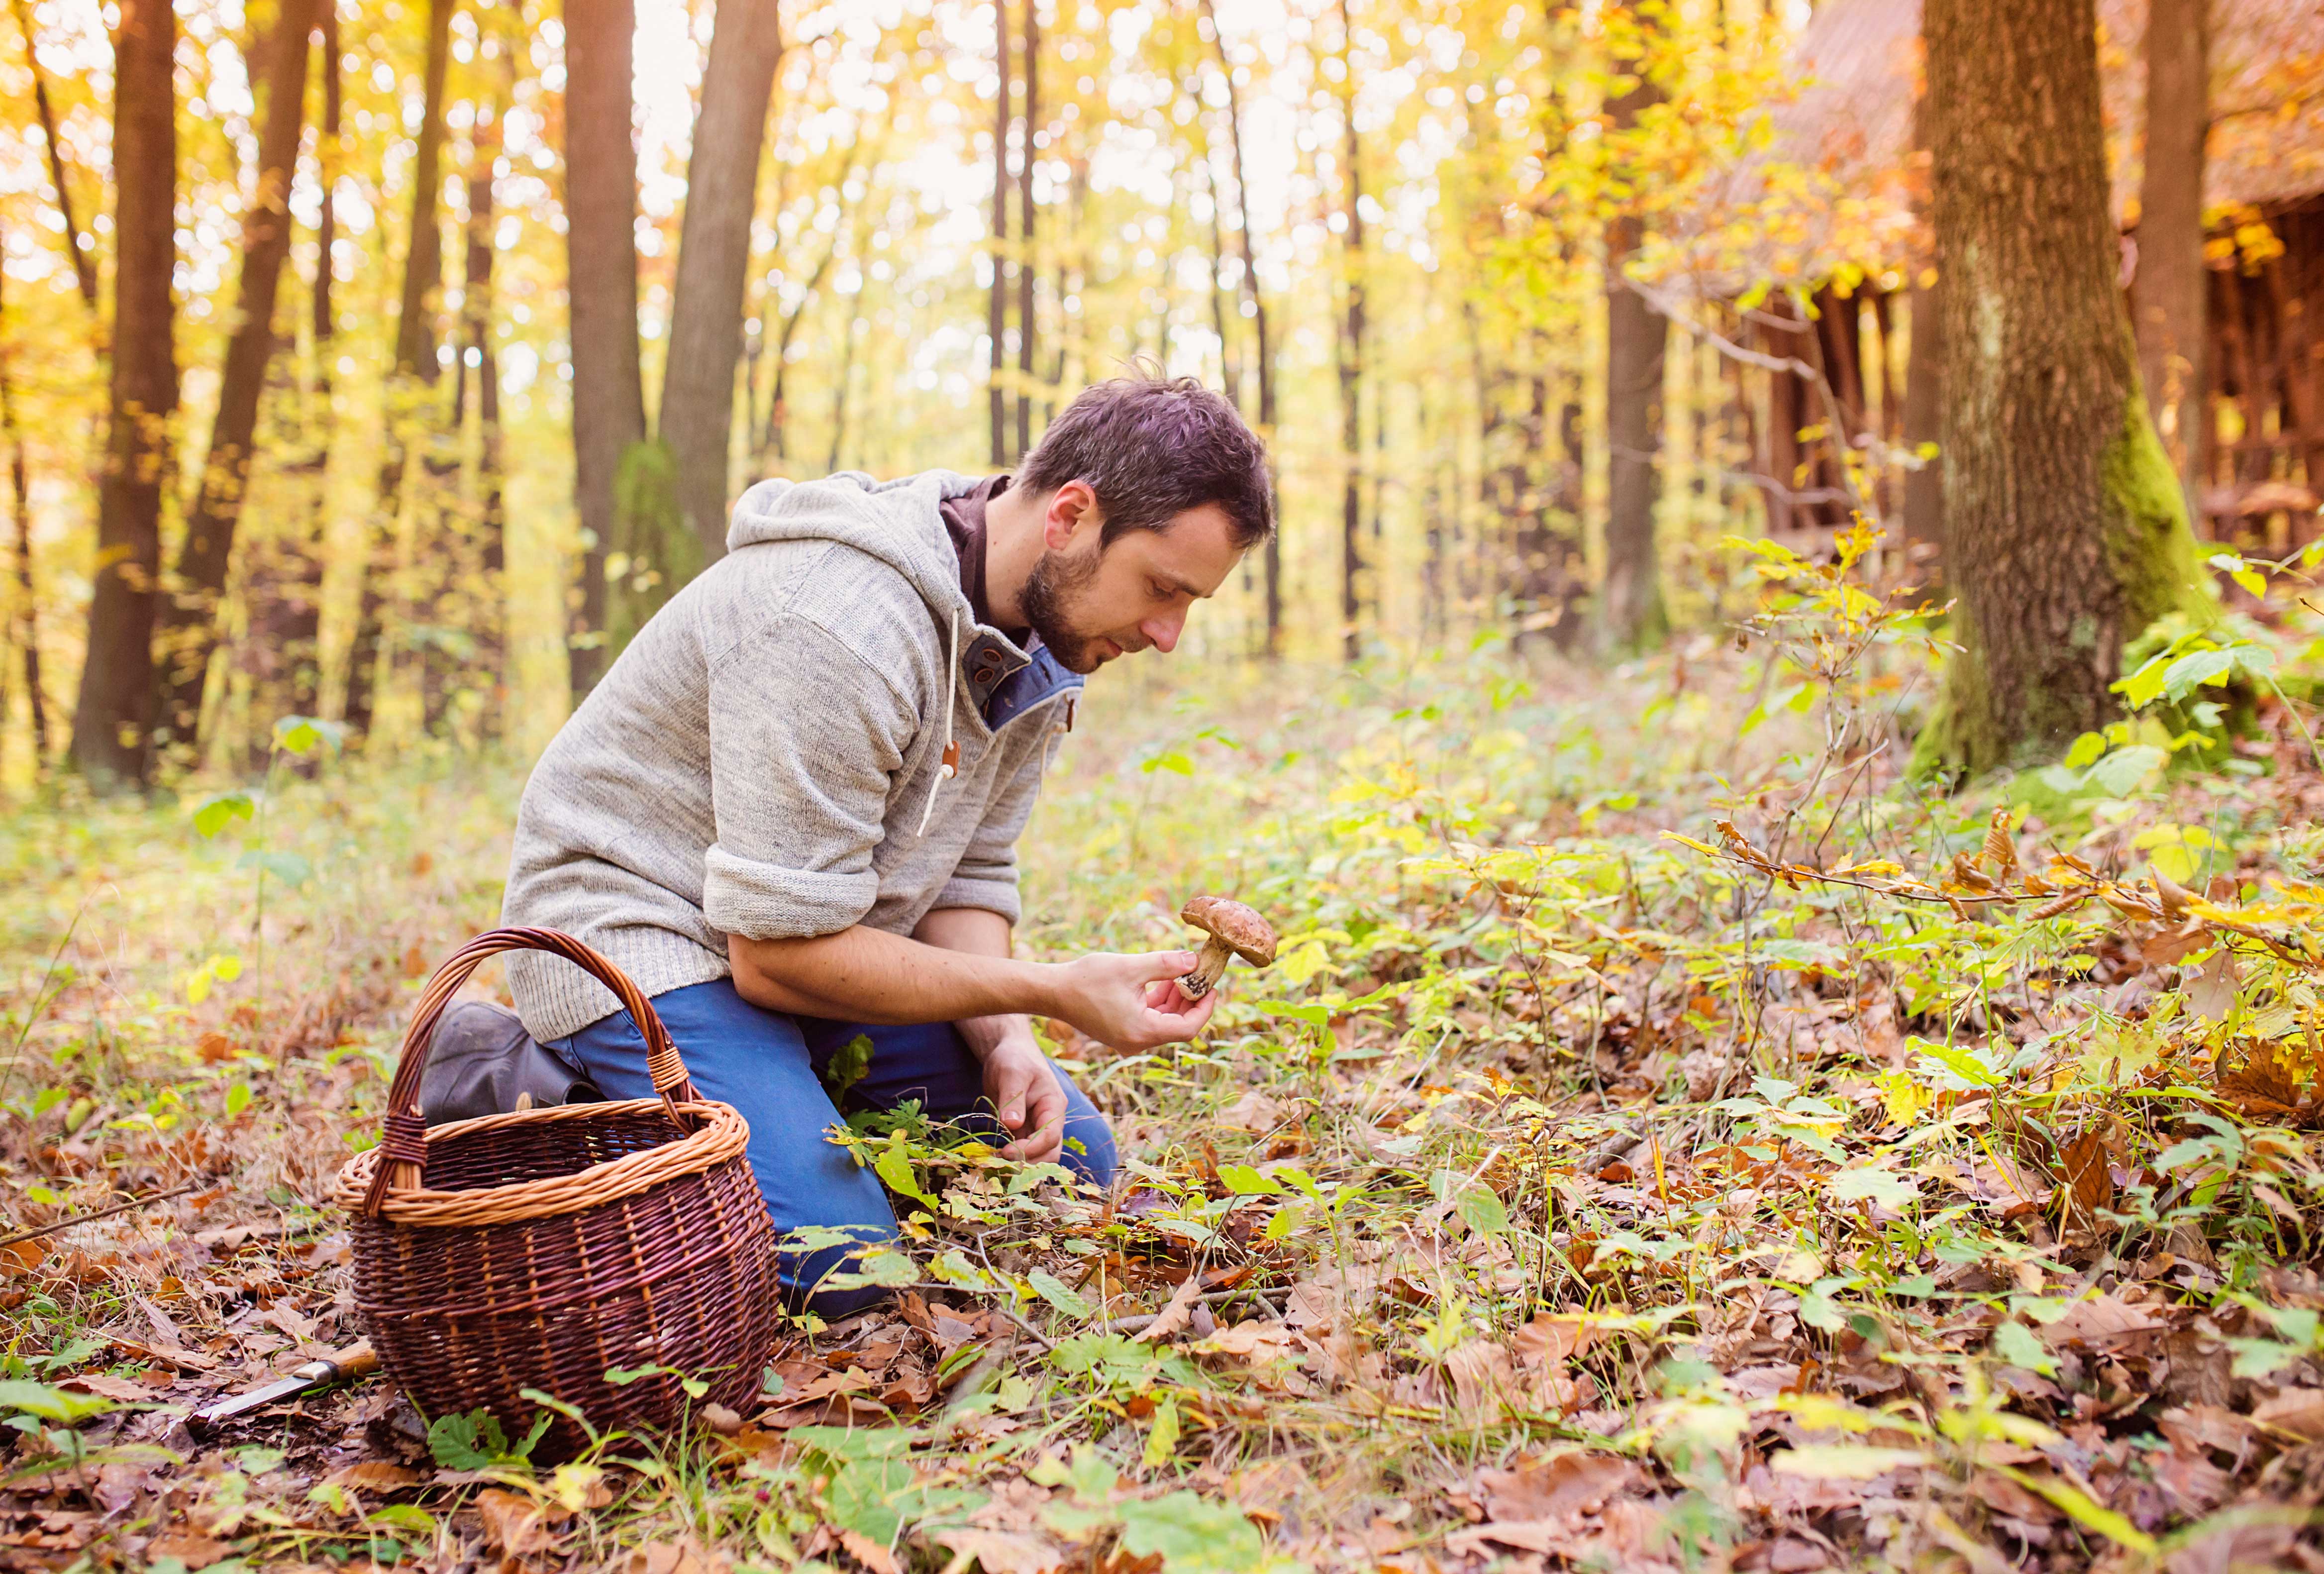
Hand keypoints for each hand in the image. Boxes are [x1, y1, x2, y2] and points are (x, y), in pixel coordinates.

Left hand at [981, 1030, 1067, 1162]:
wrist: (1009, 1052)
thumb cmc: (1014, 1058)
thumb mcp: (1011, 1074)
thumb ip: (1013, 1099)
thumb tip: (1012, 1125)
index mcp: (1053, 1105)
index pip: (1050, 1136)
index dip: (1032, 1149)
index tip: (1007, 1152)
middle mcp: (1050, 1120)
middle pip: (1049, 1152)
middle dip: (1029, 1162)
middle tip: (1001, 1163)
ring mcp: (1037, 1127)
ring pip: (1038, 1156)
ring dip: (1020, 1164)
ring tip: (996, 1163)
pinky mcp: (1023, 1131)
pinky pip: (1023, 1151)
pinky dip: (1011, 1158)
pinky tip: (994, 1158)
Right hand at [1052, 950, 1219, 1051]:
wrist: (1052, 991)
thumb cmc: (1087, 979)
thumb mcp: (1131, 967)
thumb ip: (1166, 964)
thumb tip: (1195, 961)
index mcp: (1142, 1031)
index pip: (1188, 1028)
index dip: (1205, 1008)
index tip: (1213, 986)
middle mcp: (1137, 1042)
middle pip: (1178, 1025)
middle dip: (1192, 1000)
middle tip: (1201, 974)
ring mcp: (1128, 1038)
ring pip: (1164, 1021)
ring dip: (1176, 999)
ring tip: (1182, 972)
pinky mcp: (1121, 1031)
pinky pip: (1150, 1019)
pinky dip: (1160, 1002)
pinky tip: (1163, 981)